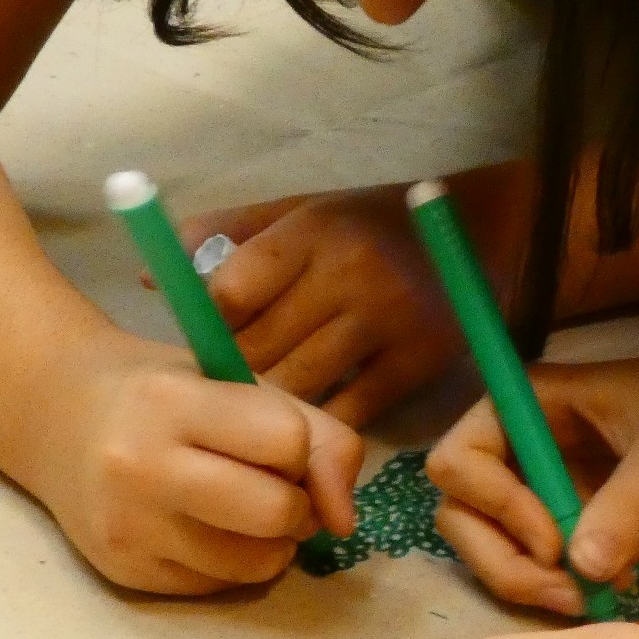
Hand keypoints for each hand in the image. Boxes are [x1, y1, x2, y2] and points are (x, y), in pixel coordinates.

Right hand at [17, 328, 361, 594]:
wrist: (57, 419)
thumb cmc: (164, 394)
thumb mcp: (237, 384)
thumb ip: (317, 435)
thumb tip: (345, 522)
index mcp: (172, 402)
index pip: (288, 441)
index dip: (297, 447)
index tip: (275, 441)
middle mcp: (140, 467)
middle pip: (277, 512)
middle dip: (295, 505)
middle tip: (273, 487)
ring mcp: (128, 527)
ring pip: (255, 564)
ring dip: (271, 543)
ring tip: (241, 510)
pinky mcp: (125, 572)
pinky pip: (220, 587)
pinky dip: (231, 563)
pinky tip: (202, 528)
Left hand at [173, 187, 470, 426]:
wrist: (485, 233)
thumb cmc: (373, 222)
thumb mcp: (304, 208)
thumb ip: (228, 234)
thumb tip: (154, 279)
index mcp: (309, 231)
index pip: (229, 294)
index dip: (208, 329)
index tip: (206, 344)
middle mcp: (346, 274)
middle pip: (258, 349)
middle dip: (233, 378)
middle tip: (219, 398)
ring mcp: (385, 322)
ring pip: (298, 388)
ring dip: (270, 410)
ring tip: (254, 420)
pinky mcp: (417, 363)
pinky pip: (350, 412)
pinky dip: (321, 426)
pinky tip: (306, 430)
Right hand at [427, 316, 638, 616]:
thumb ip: (627, 503)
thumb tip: (581, 569)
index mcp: (525, 405)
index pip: (458, 462)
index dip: (496, 509)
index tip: (556, 541)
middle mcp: (516, 445)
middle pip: (461, 517)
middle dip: (508, 564)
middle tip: (572, 593)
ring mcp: (537, 485)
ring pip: (493, 549)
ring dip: (535, 583)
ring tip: (602, 592)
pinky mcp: (564, 519)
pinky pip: (537, 565)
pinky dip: (566, 585)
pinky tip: (621, 579)